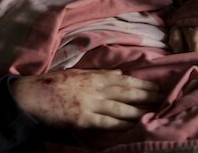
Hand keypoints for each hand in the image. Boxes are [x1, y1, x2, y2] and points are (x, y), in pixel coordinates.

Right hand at [11, 69, 161, 130]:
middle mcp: (96, 88)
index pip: (124, 79)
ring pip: (120, 107)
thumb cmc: (54, 83)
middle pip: (126, 91)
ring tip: (154, 112)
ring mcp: (91, 103)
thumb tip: (119, 73)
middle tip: (163, 98)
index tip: (155, 86)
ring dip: (138, 110)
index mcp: (94, 76)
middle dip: (146, 95)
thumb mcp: (78, 72)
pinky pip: (106, 122)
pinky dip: (121, 124)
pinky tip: (132, 125)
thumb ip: (99, 73)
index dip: (141, 83)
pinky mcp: (84, 118)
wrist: (34, 95)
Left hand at [169, 0, 197, 40]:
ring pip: (191, 10)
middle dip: (182, 9)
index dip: (191, 5)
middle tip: (172, 17)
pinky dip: (184, 20)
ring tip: (170, 21)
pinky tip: (176, 24)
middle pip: (193, 3)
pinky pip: (195, 19)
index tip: (183, 10)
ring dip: (179, 15)